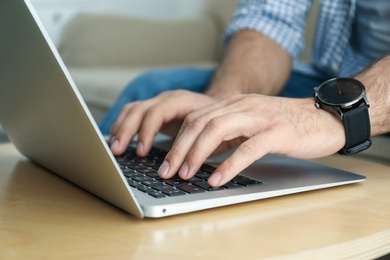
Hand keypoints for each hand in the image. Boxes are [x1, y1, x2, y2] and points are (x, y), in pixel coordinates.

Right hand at [109, 90, 216, 155]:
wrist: (222, 108)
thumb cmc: (221, 122)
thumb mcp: (216, 133)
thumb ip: (202, 146)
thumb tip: (189, 168)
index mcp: (183, 101)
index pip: (158, 112)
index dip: (147, 132)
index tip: (142, 152)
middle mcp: (168, 99)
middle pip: (140, 109)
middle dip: (126, 131)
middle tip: (118, 151)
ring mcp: (160, 102)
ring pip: (133, 110)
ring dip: (120, 128)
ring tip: (114, 148)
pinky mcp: (155, 110)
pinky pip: (133, 114)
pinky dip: (123, 126)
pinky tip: (117, 140)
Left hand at [158, 94, 345, 186]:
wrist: (324, 116)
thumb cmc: (286, 124)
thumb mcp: (250, 124)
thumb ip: (228, 133)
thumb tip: (203, 153)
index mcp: (234, 104)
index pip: (196, 117)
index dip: (177, 139)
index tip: (165, 161)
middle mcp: (242, 106)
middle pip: (200, 122)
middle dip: (179, 148)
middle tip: (166, 171)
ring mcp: (259, 117)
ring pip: (218, 129)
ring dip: (197, 153)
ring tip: (185, 174)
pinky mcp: (277, 132)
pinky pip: (248, 147)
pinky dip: (230, 164)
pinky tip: (217, 178)